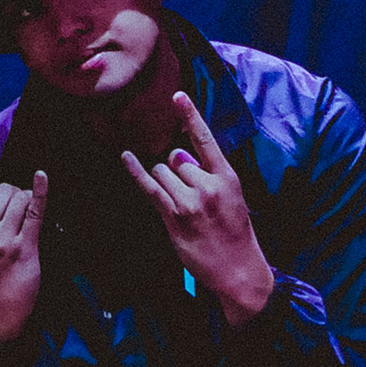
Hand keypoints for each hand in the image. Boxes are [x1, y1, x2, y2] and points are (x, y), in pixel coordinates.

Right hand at [0, 131, 45, 344]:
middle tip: (16, 220)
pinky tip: (42, 178)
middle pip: (4, 188)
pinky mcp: (23, 247)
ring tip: (25, 227)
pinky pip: (35, 211)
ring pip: (21, 198)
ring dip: (29, 204)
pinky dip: (40, 192)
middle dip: (16, 195)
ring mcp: (2, 238)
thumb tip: (6, 190)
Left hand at [122, 92, 273, 324]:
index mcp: (227, 177)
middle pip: (176, 158)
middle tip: (190, 194)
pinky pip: (150, 188)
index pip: (205, 140)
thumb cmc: (235, 232)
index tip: (177, 96)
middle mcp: (208, 186)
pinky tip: (126, 157)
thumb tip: (179, 156)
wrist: (239, 270)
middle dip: (176, 169)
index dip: (190, 116)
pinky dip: (136, 171)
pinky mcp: (173, 218)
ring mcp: (190, 202)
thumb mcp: (233, 196)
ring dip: (166, 182)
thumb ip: (208, 173)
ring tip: (183, 205)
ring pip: (162, 172)